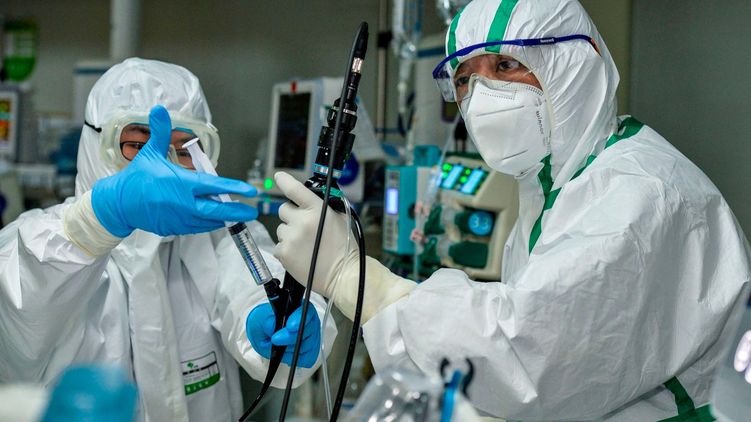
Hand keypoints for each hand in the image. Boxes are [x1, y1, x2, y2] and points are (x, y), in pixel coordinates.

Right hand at [91, 105, 256, 236]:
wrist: (118, 203)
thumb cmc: (136, 177)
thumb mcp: (149, 152)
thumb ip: (159, 132)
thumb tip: (159, 108)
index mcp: (181, 184)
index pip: (213, 185)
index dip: (233, 187)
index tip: (249, 190)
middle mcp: (183, 204)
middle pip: (217, 210)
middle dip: (237, 210)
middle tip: (252, 210)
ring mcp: (179, 219)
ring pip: (208, 221)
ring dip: (222, 217)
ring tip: (236, 213)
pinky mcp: (174, 229)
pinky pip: (196, 228)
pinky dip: (207, 223)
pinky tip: (215, 218)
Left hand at [245, 303, 320, 367]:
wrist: (264, 335)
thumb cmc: (265, 323)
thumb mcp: (260, 318)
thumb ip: (267, 321)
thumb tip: (273, 325)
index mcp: (299, 307)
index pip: (305, 311)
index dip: (299, 319)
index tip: (290, 326)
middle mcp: (309, 321)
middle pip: (307, 331)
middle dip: (290, 337)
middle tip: (275, 339)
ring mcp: (311, 336)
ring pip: (306, 346)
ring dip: (288, 349)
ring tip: (276, 345)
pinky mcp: (310, 351)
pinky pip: (305, 358)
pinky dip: (292, 358)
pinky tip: (284, 353)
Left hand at [273, 172, 355, 298]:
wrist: (342, 274)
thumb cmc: (344, 247)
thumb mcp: (339, 219)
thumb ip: (323, 206)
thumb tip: (309, 199)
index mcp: (317, 209)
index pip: (295, 189)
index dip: (284, 181)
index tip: (278, 176)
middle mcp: (302, 221)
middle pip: (283, 209)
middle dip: (291, 216)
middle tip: (303, 227)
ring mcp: (291, 237)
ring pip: (281, 229)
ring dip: (289, 234)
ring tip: (305, 245)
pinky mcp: (283, 253)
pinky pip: (279, 245)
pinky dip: (287, 249)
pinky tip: (300, 255)